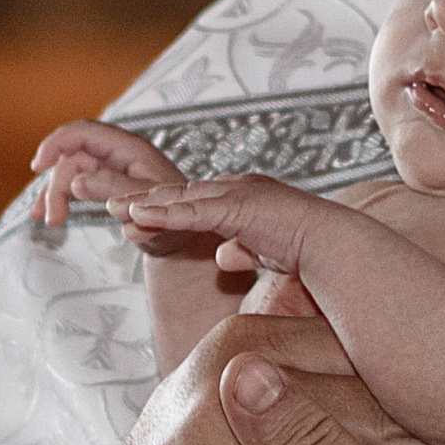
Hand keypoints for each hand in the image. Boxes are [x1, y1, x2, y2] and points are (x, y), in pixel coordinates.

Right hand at [28, 119, 186, 231]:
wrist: (187, 239)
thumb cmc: (177, 219)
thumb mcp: (148, 204)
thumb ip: (113, 189)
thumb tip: (76, 181)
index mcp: (130, 149)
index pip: (85, 132)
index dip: (57, 143)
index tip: (39, 165)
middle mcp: (117, 155)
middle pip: (73, 156)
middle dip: (57, 185)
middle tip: (53, 218)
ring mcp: (110, 170)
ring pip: (70, 172)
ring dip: (53, 194)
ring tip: (46, 221)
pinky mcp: (105, 186)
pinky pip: (75, 186)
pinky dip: (59, 199)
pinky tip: (45, 215)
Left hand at [125, 170, 321, 281]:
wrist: (340, 248)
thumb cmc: (311, 254)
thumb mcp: (267, 254)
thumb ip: (243, 250)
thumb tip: (222, 255)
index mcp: (241, 201)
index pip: (191, 204)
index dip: (159, 208)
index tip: (130, 214)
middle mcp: (236, 189)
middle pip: (176, 193)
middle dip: (139, 195)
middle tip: (104, 199)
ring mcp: (237, 195)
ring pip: (178, 198)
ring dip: (141, 201)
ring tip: (109, 205)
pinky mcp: (239, 208)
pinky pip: (193, 212)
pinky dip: (163, 213)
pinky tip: (136, 214)